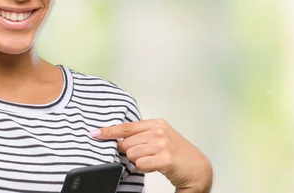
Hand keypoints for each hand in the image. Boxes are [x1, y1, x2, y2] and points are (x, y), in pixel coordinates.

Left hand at [91, 119, 212, 192]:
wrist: (198, 169)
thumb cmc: (178, 154)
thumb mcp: (160, 138)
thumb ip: (142, 136)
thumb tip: (119, 141)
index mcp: (157, 123)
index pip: (126, 127)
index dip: (109, 131)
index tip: (95, 133)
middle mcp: (159, 131)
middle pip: (126, 143)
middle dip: (130, 152)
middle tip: (146, 156)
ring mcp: (162, 144)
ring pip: (132, 154)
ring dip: (138, 161)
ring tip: (153, 161)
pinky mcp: (165, 158)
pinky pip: (140, 164)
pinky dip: (143, 168)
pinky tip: (155, 167)